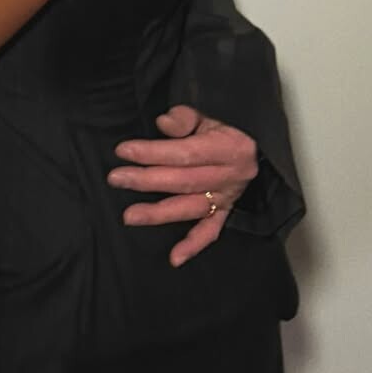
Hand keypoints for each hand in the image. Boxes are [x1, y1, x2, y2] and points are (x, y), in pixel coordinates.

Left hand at [107, 105, 257, 267]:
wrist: (255, 141)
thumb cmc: (225, 126)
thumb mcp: (209, 114)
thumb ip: (185, 118)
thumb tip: (163, 123)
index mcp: (229, 148)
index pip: (185, 153)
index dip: (153, 152)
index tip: (123, 151)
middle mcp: (231, 176)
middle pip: (184, 181)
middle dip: (146, 181)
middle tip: (116, 179)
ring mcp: (229, 196)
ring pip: (192, 208)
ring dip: (159, 214)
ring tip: (130, 216)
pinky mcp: (227, 210)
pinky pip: (212, 231)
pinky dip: (193, 245)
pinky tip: (174, 258)